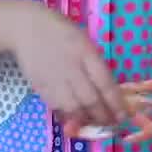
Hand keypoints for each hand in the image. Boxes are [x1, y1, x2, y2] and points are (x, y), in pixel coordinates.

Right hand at [0, 0, 128, 133]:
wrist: (27, 28)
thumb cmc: (62, 32)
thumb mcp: (85, 42)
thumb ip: (95, 64)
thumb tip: (107, 90)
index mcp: (86, 53)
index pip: (105, 84)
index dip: (116, 103)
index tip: (123, 115)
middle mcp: (71, 68)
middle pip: (90, 99)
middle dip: (103, 116)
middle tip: (111, 123)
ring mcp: (54, 80)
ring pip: (73, 108)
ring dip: (86, 119)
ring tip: (94, 122)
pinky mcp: (40, 87)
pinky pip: (56, 107)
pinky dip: (67, 116)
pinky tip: (75, 118)